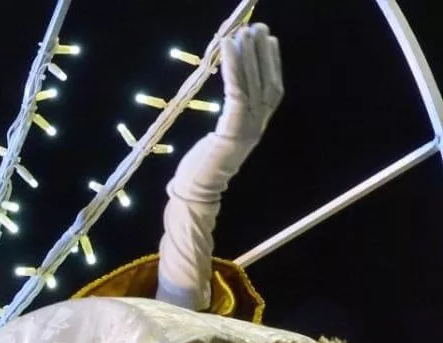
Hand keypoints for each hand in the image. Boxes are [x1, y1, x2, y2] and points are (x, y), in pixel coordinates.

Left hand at [156, 24, 282, 310]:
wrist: (192, 194)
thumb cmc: (198, 169)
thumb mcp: (217, 137)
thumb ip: (227, 119)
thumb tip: (230, 97)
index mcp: (254, 128)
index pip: (270, 90)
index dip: (271, 64)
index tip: (268, 39)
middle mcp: (255, 127)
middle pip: (267, 83)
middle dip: (263, 54)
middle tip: (259, 27)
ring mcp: (247, 130)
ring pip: (254, 85)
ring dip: (249, 55)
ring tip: (244, 32)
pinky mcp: (232, 131)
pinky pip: (236, 92)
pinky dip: (233, 68)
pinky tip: (227, 50)